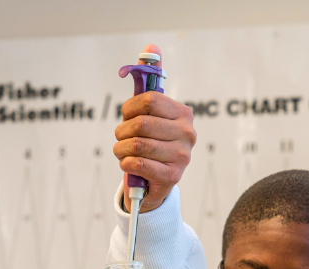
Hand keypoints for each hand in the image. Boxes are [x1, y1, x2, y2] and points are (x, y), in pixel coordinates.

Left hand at [114, 43, 195, 212]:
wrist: (155, 182)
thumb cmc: (150, 141)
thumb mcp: (149, 112)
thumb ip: (150, 79)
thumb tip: (151, 46)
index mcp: (182, 114)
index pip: (149, 101)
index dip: (129, 108)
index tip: (125, 116)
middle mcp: (187, 134)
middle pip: (141, 124)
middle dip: (122, 132)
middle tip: (121, 138)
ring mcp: (182, 156)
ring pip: (137, 145)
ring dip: (121, 149)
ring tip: (123, 152)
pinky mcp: (172, 177)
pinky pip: (138, 164)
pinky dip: (126, 164)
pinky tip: (128, 164)